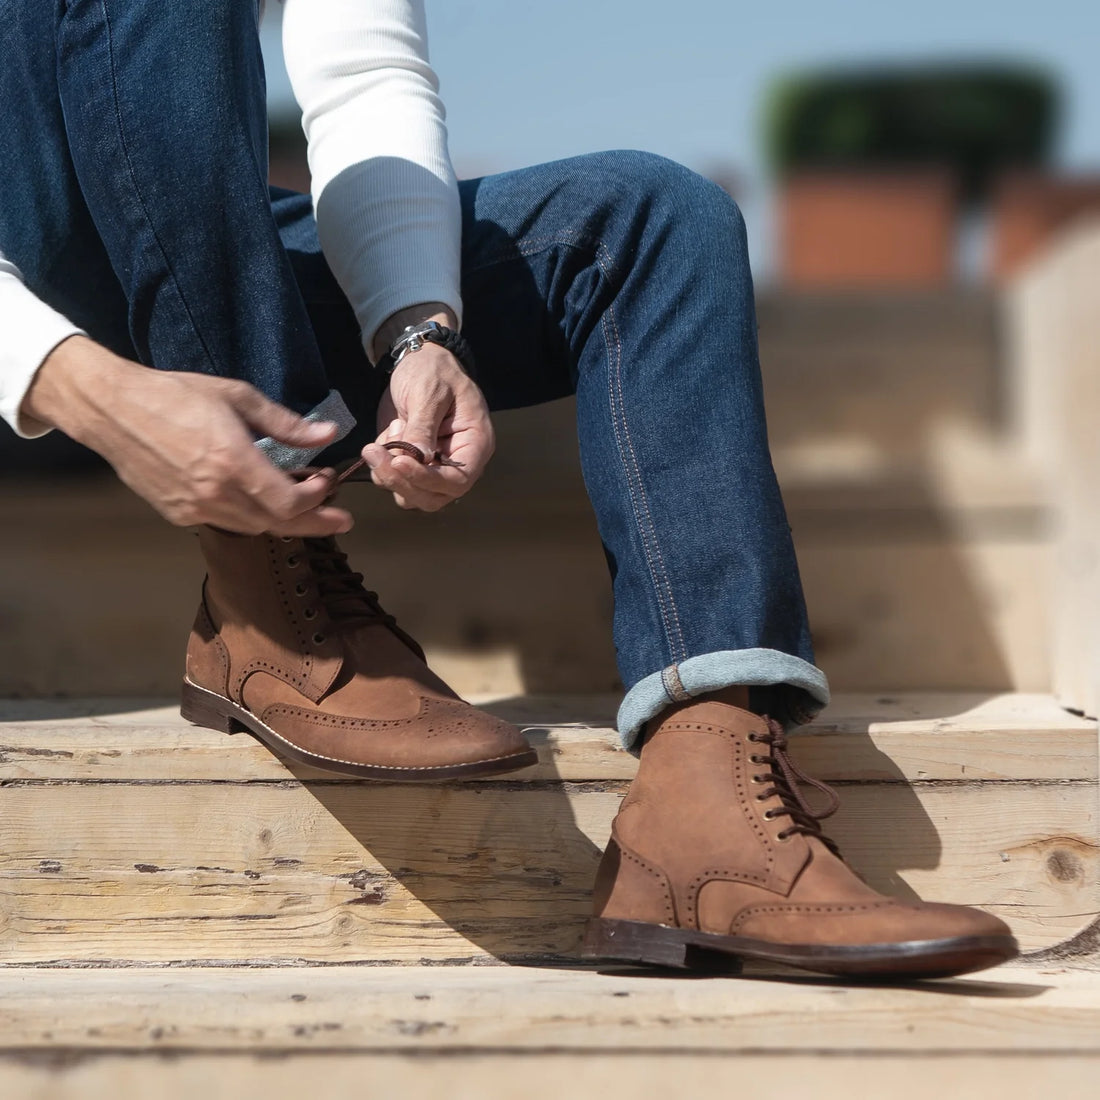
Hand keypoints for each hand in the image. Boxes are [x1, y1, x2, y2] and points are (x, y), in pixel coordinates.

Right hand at [22, 336, 353, 535]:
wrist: (112, 409)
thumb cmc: (175, 394)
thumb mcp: (237, 397)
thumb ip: (286, 423)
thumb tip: (327, 434)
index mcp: (232, 462)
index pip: (289, 503)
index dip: (317, 499)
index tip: (328, 479)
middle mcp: (214, 493)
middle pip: (278, 524)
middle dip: (315, 522)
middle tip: (342, 520)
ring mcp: (194, 508)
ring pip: (254, 527)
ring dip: (285, 521)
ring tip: (307, 507)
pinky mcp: (178, 514)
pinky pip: (228, 523)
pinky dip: (253, 517)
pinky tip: (265, 503)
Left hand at [362, 342, 493, 510]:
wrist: (418, 360)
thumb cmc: (433, 370)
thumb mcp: (429, 392)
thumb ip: (423, 426)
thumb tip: (418, 459)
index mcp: (476, 444)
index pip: (458, 480)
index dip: (427, 479)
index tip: (398, 461)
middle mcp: (458, 463)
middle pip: (433, 497)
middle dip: (401, 480)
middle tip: (375, 452)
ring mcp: (435, 468)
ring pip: (411, 496)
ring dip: (388, 474)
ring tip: (390, 432)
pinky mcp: (413, 466)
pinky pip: (395, 482)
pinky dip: (382, 466)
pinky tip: (388, 436)